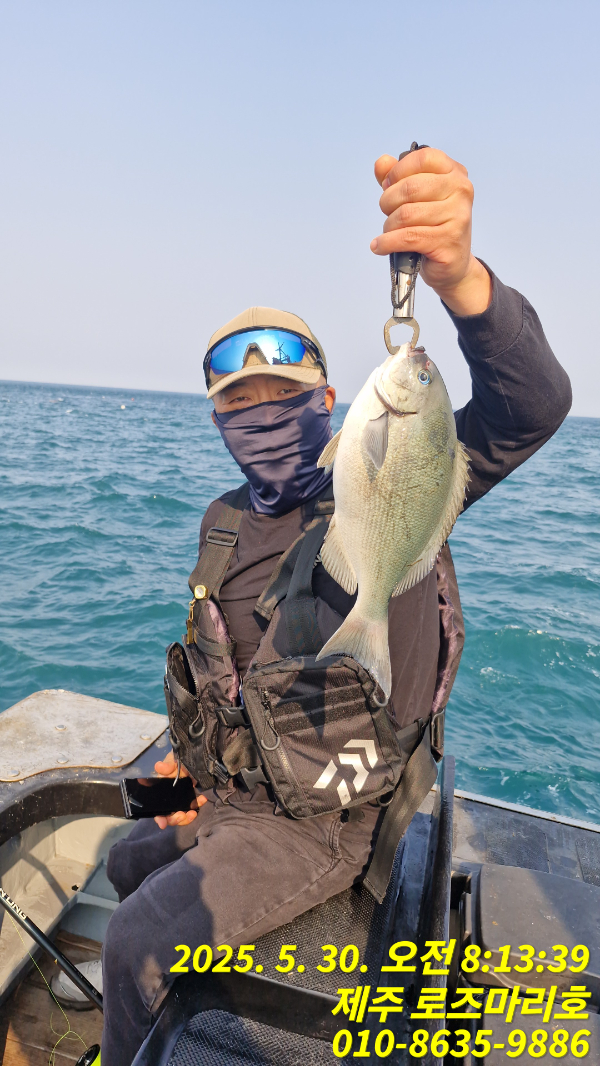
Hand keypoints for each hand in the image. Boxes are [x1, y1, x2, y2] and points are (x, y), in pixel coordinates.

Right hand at [153, 749, 206, 829]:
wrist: (193, 757)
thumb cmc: (178, 760)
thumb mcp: (172, 760)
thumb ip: (166, 765)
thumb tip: (158, 766)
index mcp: (161, 793)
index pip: (157, 809)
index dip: (159, 818)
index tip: (163, 824)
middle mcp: (170, 799)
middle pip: (170, 816)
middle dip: (175, 819)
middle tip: (182, 815)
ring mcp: (181, 800)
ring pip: (182, 815)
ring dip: (187, 817)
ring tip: (193, 813)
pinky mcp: (192, 798)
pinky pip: (194, 807)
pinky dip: (197, 806)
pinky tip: (202, 799)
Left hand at [371, 147, 490, 315]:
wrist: (453, 264)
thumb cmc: (434, 227)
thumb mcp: (417, 198)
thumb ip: (398, 178)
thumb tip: (381, 163)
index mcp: (454, 173)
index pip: (422, 158)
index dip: (398, 171)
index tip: (388, 185)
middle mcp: (460, 191)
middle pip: (410, 188)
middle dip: (388, 201)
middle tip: (387, 213)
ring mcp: (457, 216)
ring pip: (406, 214)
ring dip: (388, 225)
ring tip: (388, 232)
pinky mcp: (448, 241)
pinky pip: (408, 238)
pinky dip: (387, 243)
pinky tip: (380, 246)